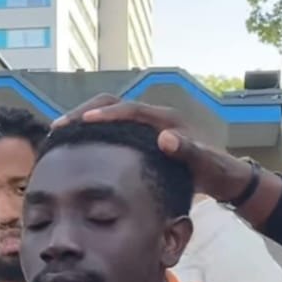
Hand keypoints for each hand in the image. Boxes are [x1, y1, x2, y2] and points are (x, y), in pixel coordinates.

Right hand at [52, 95, 256, 202]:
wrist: (222, 177)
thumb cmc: (213, 171)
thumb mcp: (204, 164)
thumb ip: (187, 151)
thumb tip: (164, 139)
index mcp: (165, 119)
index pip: (129, 110)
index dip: (104, 115)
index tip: (80, 122)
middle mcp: (153, 117)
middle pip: (112, 104)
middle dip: (84, 112)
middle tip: (59, 126)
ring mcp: (146, 126)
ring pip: (108, 114)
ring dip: (83, 120)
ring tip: (59, 133)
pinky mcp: (141, 136)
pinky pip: (111, 128)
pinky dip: (91, 131)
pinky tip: (76, 144)